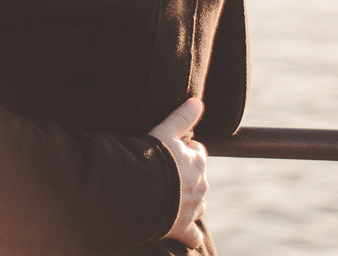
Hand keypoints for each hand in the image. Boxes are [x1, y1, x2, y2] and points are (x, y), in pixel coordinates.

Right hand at [148, 98, 207, 248]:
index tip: (168, 152)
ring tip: (168, 198)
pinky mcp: (182, 228)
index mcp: (197, 161)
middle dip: (185, 176)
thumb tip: (197, 101)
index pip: (197, 152)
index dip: (183, 151)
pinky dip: (189, 234)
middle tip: (164, 174)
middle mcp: (200, 185)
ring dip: (188, 201)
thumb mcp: (164, 132)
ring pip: (198, 204)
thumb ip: (182, 117)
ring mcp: (193, 208)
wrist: (137, 192)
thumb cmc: (149, 158)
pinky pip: (192, 235)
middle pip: (197, 178)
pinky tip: (184, 233)